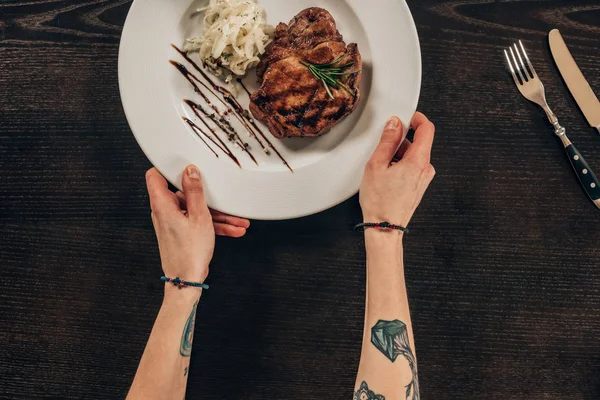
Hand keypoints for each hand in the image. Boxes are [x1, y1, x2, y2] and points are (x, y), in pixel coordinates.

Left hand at [145, 165, 249, 283]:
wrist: (186, 281)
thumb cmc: (189, 252)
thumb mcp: (199, 217)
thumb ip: (195, 191)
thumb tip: (190, 171)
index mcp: (163, 204)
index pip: (156, 176)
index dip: (168, 167)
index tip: (184, 162)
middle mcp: (165, 212)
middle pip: (184, 194)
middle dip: (208, 196)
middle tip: (224, 195)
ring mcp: (173, 223)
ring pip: (196, 210)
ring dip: (218, 215)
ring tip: (239, 220)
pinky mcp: (181, 232)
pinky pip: (198, 222)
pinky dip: (214, 225)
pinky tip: (234, 229)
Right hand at [360, 112, 435, 226]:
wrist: (384, 227)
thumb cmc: (380, 202)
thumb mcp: (377, 165)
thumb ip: (387, 141)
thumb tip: (394, 124)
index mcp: (419, 161)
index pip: (427, 129)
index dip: (416, 119)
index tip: (406, 117)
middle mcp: (425, 169)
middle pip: (418, 143)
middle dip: (401, 141)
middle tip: (382, 148)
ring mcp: (424, 179)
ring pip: (413, 156)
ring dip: (398, 155)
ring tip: (381, 168)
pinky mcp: (419, 186)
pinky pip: (412, 168)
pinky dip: (400, 166)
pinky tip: (386, 176)